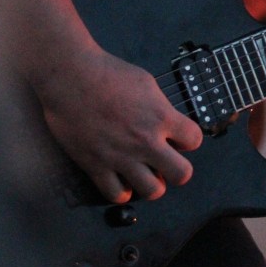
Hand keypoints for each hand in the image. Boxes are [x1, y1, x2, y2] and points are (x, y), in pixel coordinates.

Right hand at [39, 45, 202, 203]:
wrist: (71, 76)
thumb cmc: (105, 72)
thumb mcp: (145, 81)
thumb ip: (159, 106)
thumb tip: (165, 119)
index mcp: (160, 116)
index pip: (194, 139)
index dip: (188, 139)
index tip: (179, 137)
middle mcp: (145, 141)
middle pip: (181, 174)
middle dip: (177, 169)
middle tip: (167, 161)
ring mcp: (121, 157)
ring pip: (152, 191)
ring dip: (151, 182)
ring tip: (144, 171)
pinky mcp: (97, 166)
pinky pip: (117, 195)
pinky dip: (122, 190)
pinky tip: (121, 178)